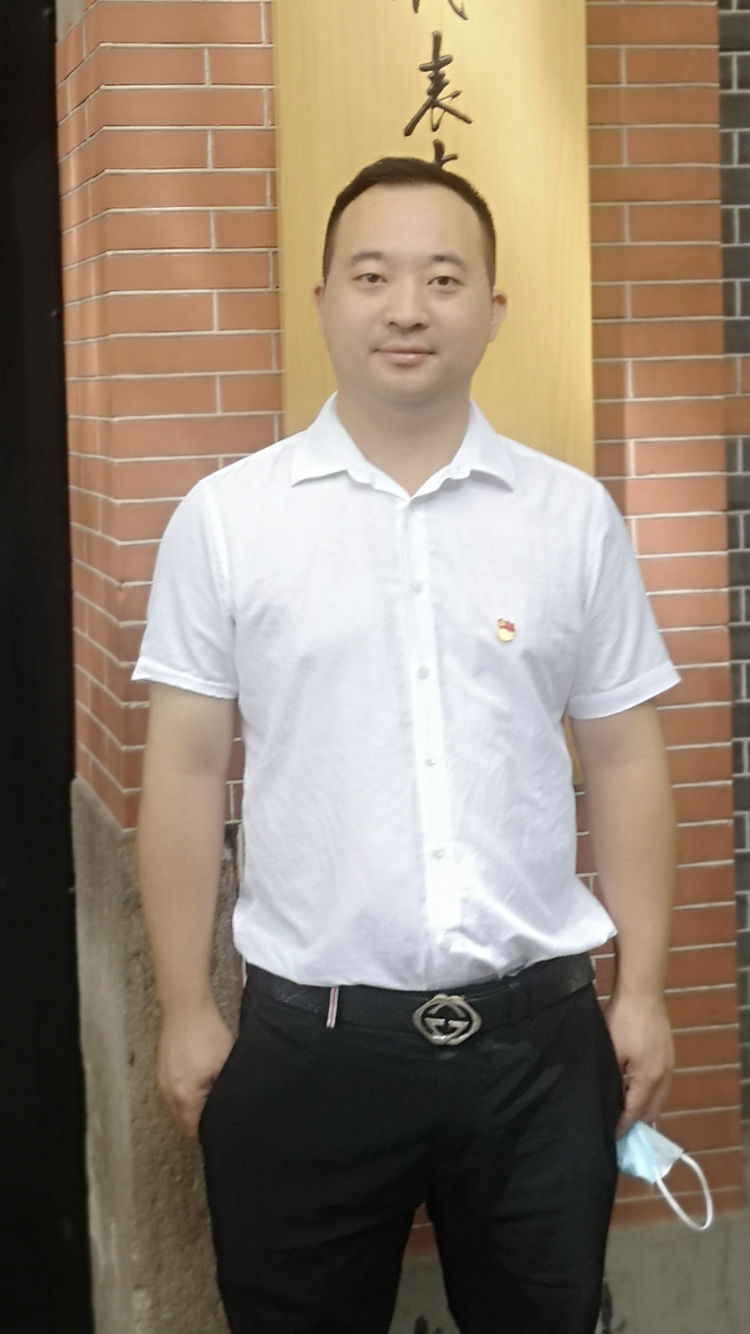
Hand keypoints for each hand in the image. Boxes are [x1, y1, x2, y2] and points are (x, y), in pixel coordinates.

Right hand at [157, 1000, 234, 1138]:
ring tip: (211, 1104)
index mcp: (185, 1097)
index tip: (223, 1132)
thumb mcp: (226, 1065)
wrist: (186, 1007)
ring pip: (177, 1108)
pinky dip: (184, 1097)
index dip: (210, 1133)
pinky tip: (198, 1088)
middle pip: (184, 1122)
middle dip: (200, 1124)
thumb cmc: (208, 1034)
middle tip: (220, 1121)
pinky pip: (173, 1094)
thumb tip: (230, 1109)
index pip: (195, 1130)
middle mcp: (169, 1093)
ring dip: (191, 1110)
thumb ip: (225, 1092)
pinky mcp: (162, 1069)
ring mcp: (162, 1081)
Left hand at [605, 991, 673, 1137]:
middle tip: (615, 1125)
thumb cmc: (622, 1020)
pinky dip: (648, 1093)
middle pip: (652, 1111)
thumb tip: (609, 1102)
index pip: (635, 1113)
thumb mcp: (611, 1051)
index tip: (610, 1138)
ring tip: (622, 1110)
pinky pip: (660, 1085)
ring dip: (643, 1107)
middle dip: (635, 1121)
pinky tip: (633, 1088)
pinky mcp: (668, 1055)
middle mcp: (664, 1077)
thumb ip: (612, 1080)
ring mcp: (669, 1065)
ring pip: (658, 1098)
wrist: (642, 991)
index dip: (623, 1126)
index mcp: (649, 1078)